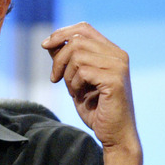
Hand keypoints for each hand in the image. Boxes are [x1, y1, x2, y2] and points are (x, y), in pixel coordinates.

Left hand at [42, 22, 138, 150]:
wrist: (114, 135)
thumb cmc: (96, 109)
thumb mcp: (76, 80)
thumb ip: (67, 61)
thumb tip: (50, 43)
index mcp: (111, 52)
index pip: (84, 29)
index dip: (61, 33)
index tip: (45, 45)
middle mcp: (118, 55)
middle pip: (77, 40)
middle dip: (59, 59)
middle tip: (55, 78)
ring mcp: (118, 66)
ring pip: (77, 56)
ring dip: (67, 75)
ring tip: (74, 90)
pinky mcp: (115, 80)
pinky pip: (83, 72)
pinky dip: (74, 85)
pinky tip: (80, 96)